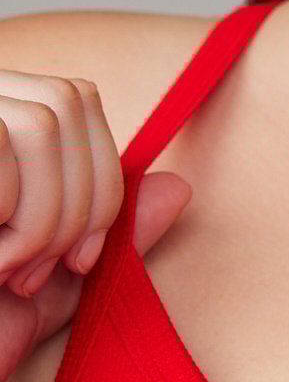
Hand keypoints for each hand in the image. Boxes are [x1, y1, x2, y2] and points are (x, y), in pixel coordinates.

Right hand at [0, 70, 191, 381]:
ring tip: (4, 270)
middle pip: (65, 99)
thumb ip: (110, 236)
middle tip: (33, 272)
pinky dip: (17, 223)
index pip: (76, 97)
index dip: (99, 179)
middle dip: (78, 200)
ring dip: (43, 215)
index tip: (76, 258)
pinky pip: (5, 143)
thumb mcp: (53, 284)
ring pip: (40, 121)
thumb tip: (177, 186)